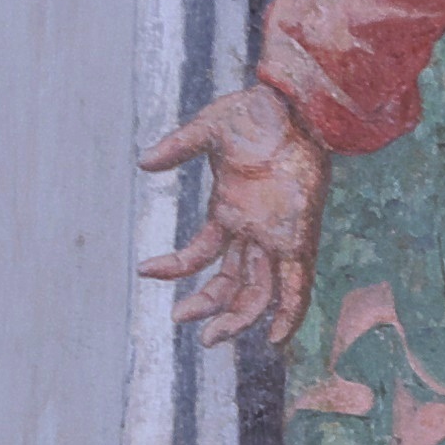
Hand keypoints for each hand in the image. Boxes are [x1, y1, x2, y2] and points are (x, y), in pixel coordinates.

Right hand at [139, 80, 328, 348]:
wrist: (297, 105)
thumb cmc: (256, 112)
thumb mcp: (209, 130)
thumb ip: (178, 147)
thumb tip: (144, 163)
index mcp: (230, 212)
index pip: (198, 254)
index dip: (173, 268)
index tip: (144, 271)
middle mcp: (253, 232)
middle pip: (229, 284)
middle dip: (205, 307)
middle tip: (179, 320)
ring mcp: (278, 237)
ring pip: (257, 293)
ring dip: (236, 319)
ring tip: (210, 339)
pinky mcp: (301, 237)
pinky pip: (298, 286)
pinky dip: (289, 314)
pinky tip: (277, 339)